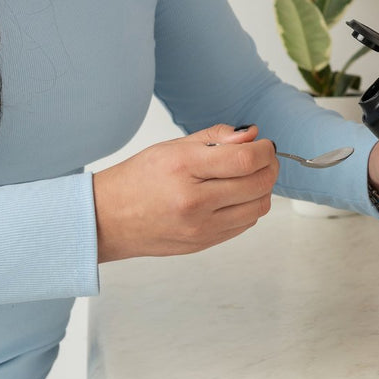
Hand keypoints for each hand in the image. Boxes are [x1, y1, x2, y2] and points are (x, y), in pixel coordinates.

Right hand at [92, 123, 278, 261]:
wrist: (109, 219)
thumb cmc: (138, 179)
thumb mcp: (173, 147)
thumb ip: (216, 138)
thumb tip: (252, 135)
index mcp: (184, 168)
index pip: (245, 160)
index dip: (264, 150)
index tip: (264, 144)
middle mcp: (194, 201)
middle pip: (258, 184)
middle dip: (270, 167)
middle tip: (263, 158)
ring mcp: (200, 227)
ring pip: (258, 207)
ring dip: (262, 189)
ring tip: (249, 177)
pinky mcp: (204, 243)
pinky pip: (245, 224)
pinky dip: (249, 207)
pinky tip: (235, 196)